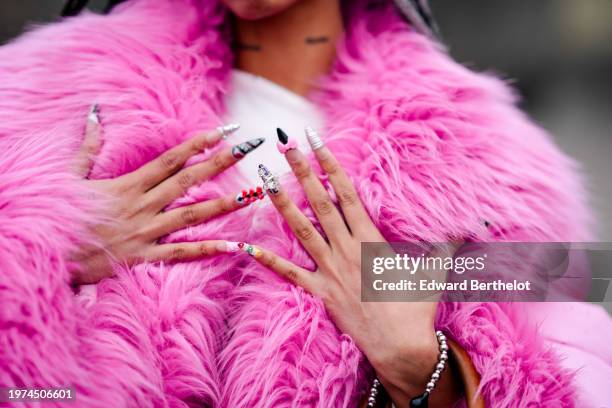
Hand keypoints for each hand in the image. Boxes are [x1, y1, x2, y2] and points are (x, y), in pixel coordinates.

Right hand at [71, 106, 263, 284]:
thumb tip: (94, 113)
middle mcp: (142, 206)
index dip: (199, 144)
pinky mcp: (143, 258)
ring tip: (255, 194)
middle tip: (250, 148)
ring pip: (192, 216)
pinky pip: (180, 254)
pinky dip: (207, 251)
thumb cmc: (58, 215)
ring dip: (225, 204)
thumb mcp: (69, 176)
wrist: (46, 253)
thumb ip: (87, 146)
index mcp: (128, 185)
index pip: (171, 159)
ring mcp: (145, 232)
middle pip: (189, 180)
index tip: (225, 131)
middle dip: (222, 162)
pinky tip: (234, 247)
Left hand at [241, 132, 460, 406]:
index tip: (317, 142)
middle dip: (302, 172)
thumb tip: (471, 227)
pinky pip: (289, 274)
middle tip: (285, 146)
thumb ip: (448, 245)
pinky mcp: (319, 292)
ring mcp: (329, 271)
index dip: (331, 165)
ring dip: (282, 204)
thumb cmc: (416, 308)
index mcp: (369, 239)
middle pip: (320, 203)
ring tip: (265, 180)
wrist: (400, 348)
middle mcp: (345, 249)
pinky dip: (269, 260)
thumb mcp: (434, 271)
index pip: (346, 193)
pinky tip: (247, 246)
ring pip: (301, 230)